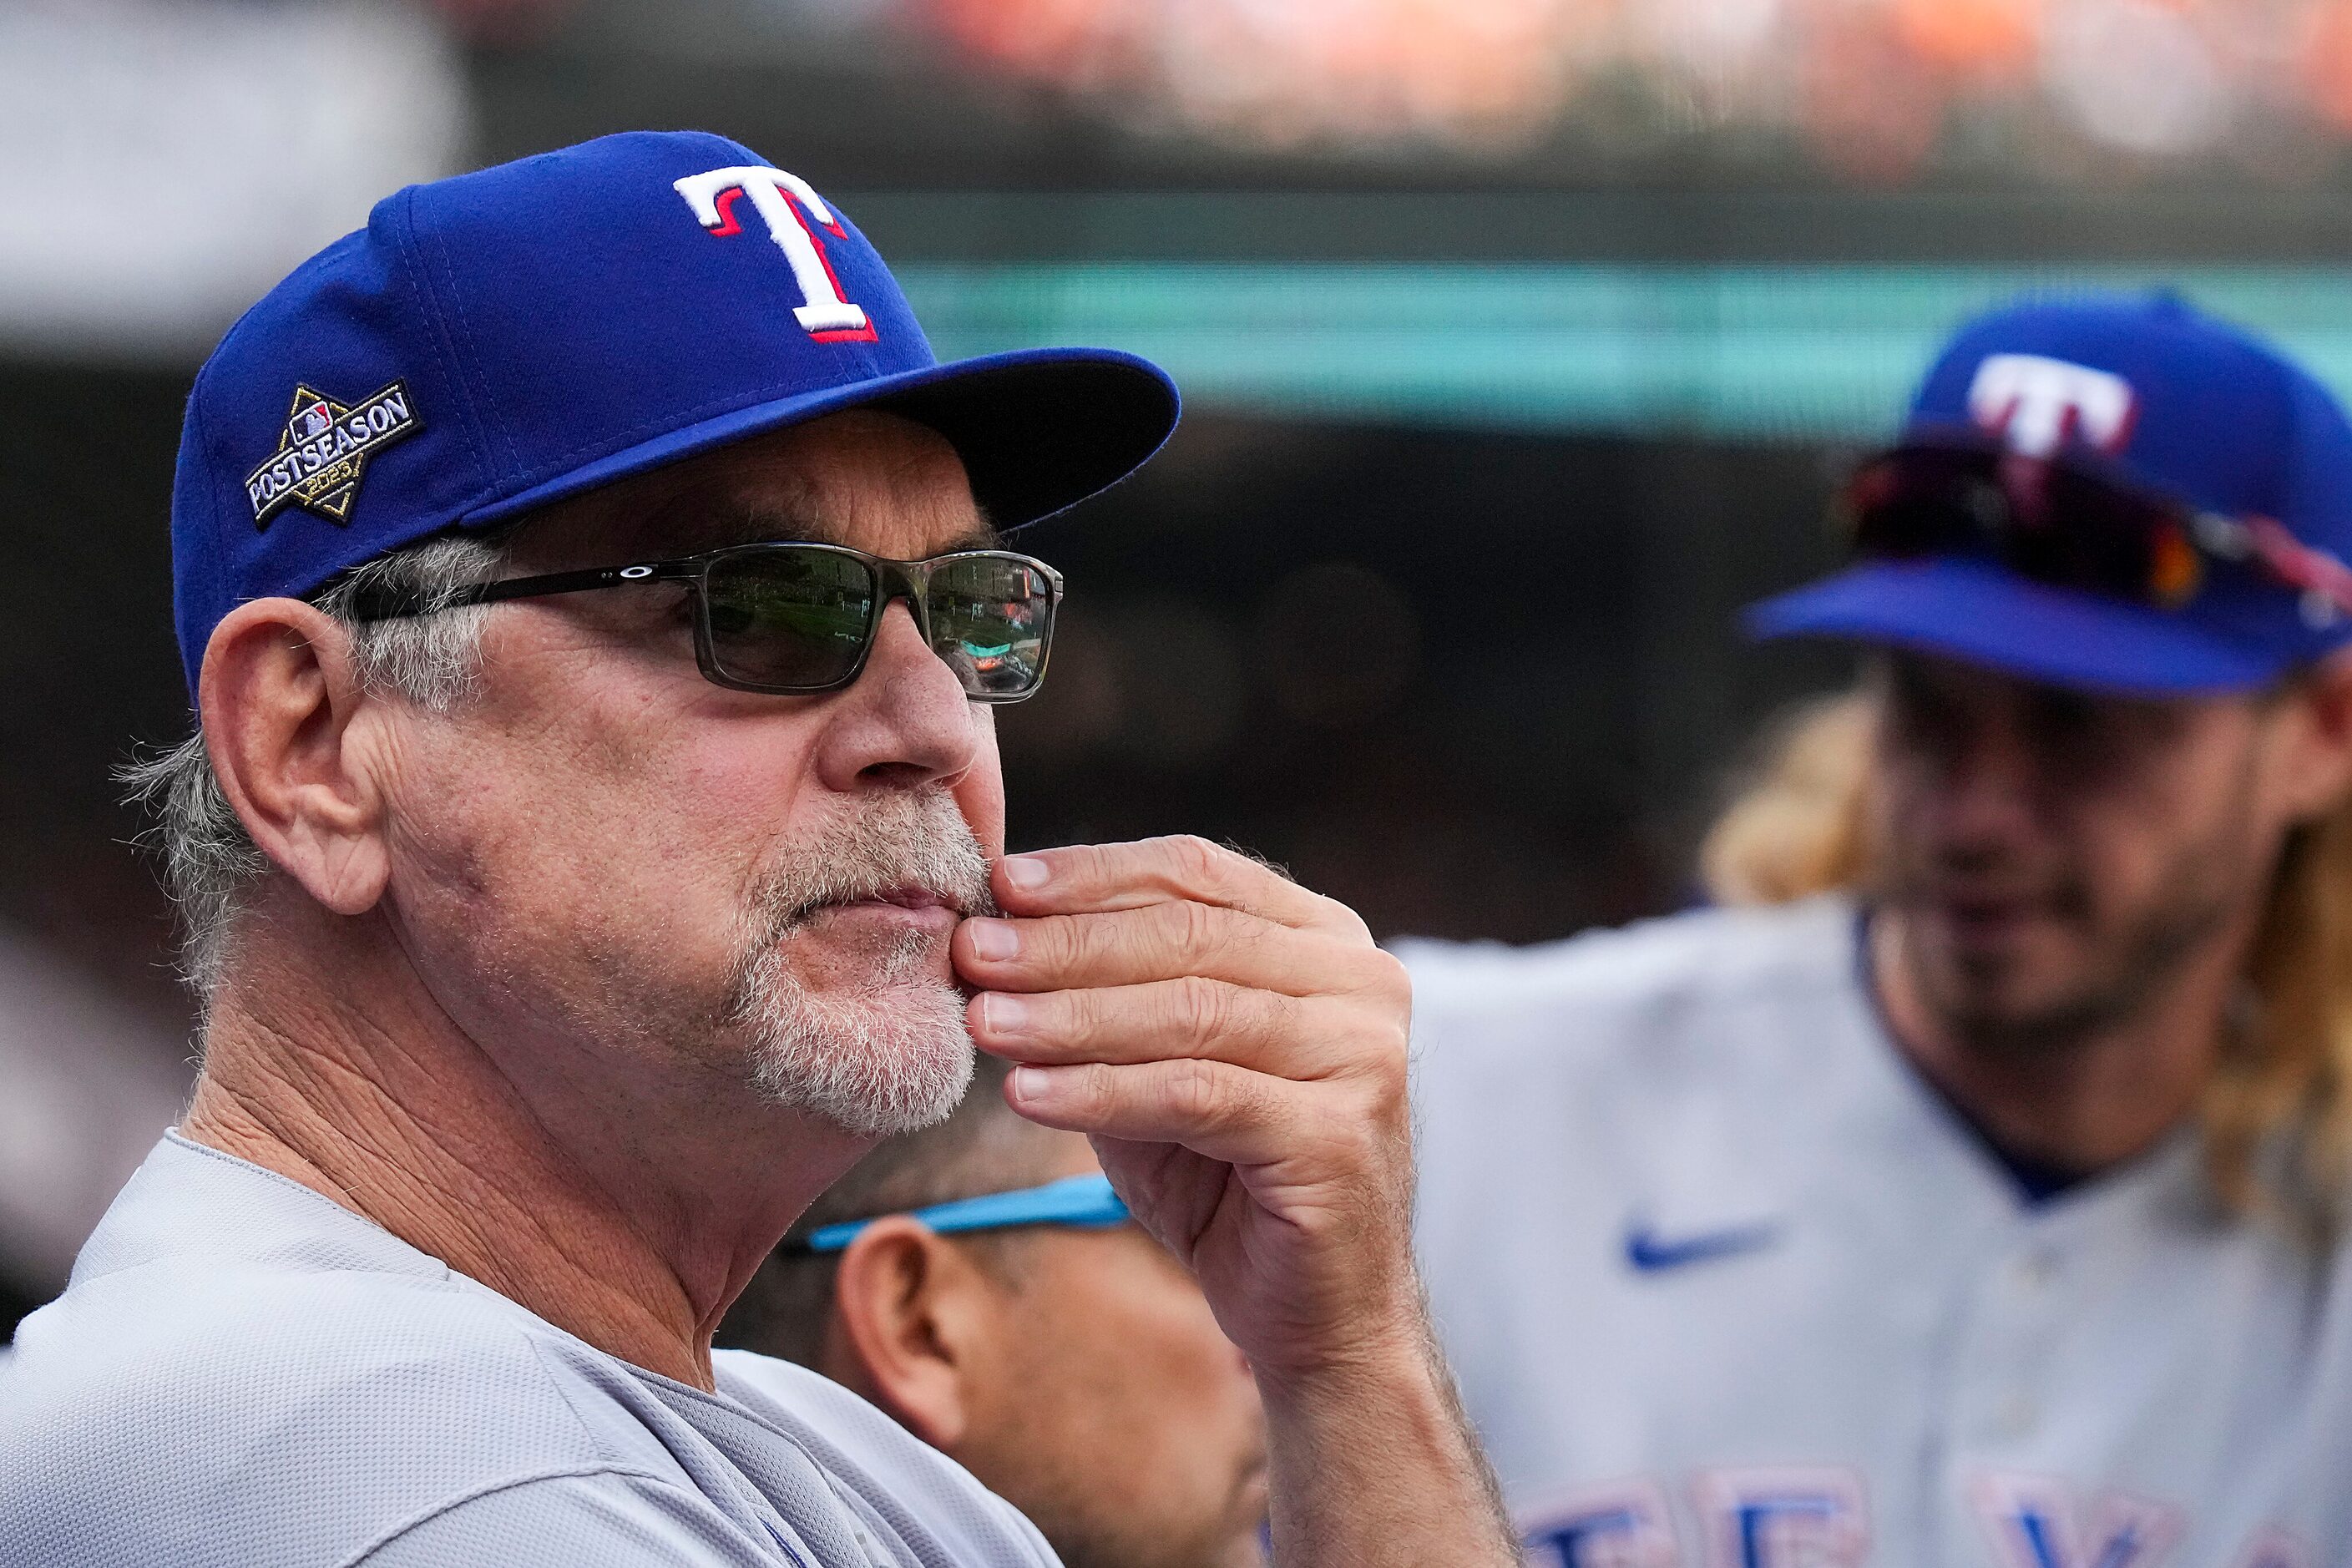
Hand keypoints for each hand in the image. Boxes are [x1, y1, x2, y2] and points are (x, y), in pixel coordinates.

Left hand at [952, 835, 1417, 1384]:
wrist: (1316, 1315)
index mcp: (1325, 942)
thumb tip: (993, 937)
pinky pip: (1197, 1096)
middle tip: (972, 954)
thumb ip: (1104, 1001)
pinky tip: (1029, 1094)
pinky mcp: (1340, 1136)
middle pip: (1191, 937)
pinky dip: (1102, 1092)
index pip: (1198, 875)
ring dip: (1072, 1017)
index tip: (999, 886)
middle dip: (1067, 945)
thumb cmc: (1228, 1182)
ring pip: (1193, 1011)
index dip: (1093, 876)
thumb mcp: (1155, 1069)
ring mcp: (1363, 1056)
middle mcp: (1363, 983)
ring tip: (985, 1023)